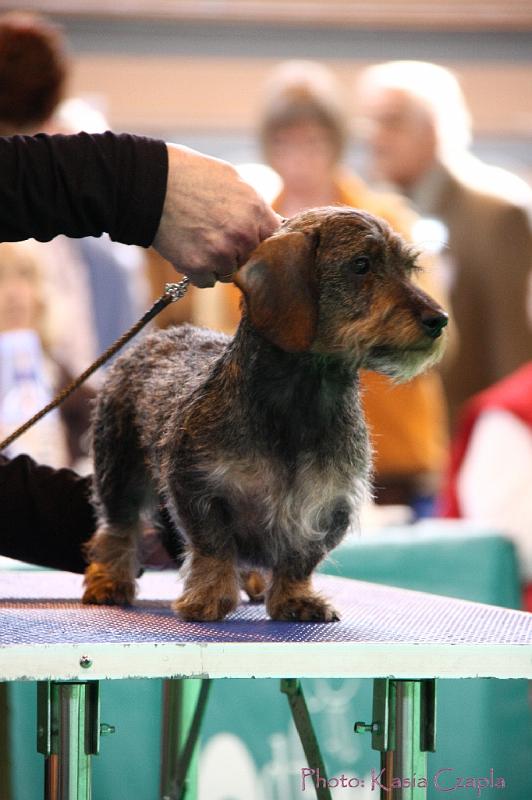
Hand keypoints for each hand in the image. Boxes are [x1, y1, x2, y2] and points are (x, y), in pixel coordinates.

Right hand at [152, 144, 281, 286]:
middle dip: (238, 252)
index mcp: (256, 212)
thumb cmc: (192, 176)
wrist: (151, 183)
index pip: (274, 242)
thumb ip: (256, 208)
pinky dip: (198, 271)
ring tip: (199, 239)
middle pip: (251, 260)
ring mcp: (221, 254)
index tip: (249, 238)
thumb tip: (272, 225)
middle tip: (217, 235)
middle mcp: (243, 236)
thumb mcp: (234, 181)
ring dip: (217, 263)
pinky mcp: (198, 266)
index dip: (261, 241)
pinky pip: (207, 281)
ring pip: (229, 272)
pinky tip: (188, 250)